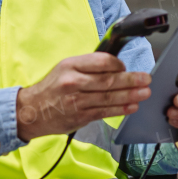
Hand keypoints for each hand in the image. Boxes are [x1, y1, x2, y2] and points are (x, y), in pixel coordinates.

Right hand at [17, 53, 150, 140]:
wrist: (31, 111)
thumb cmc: (51, 88)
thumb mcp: (65, 68)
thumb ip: (87, 67)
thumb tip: (115, 67)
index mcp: (70, 66)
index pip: (101, 61)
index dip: (118, 64)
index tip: (126, 67)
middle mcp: (73, 82)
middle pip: (108, 81)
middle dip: (131, 80)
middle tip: (146, 79)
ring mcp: (77, 101)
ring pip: (109, 97)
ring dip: (130, 95)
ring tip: (144, 93)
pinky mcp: (80, 117)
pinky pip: (104, 112)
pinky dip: (120, 109)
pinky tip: (132, 107)